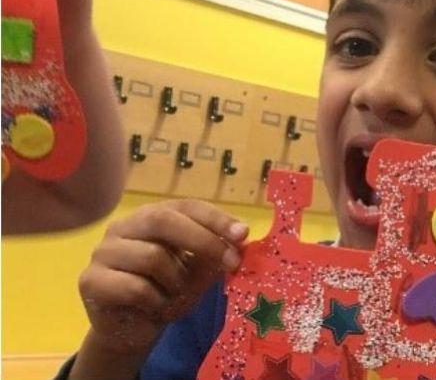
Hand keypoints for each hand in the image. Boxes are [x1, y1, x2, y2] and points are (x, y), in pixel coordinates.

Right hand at [78, 200, 248, 353]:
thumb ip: (213, 255)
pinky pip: (136, 287)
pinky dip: (156, 301)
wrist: (132, 331)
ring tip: (174, 297)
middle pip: (163, 220)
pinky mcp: (90, 280)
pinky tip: (154, 308)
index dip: (215, 218)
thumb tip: (238, 240)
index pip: (185, 206)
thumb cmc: (166, 293)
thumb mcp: (197, 274)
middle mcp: (124, 227)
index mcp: (152, 217)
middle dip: (202, 240)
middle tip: (231, 262)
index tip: (242, 234)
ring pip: (152, 256)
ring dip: (176, 282)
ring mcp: (103, 252)